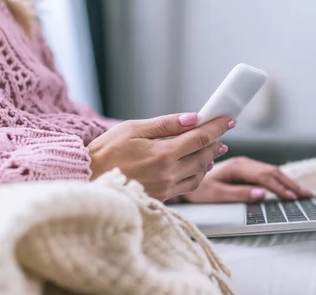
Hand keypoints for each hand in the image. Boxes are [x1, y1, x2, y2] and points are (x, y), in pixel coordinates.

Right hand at [88, 113, 233, 200]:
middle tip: (222, 131)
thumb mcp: (133, 128)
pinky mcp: (162, 197)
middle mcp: (168, 173)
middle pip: (204, 155)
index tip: (228, 119)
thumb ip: (166, 124)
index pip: (201, 137)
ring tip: (213, 148)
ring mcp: (166, 188)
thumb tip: (193, 118)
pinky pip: (189, 186)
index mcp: (163, 153)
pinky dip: (198, 173)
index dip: (218, 127)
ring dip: (210, 159)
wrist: (87, 179)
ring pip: (200, 173)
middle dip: (216, 141)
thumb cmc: (106, 151)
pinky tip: (198, 165)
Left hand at [181, 157, 311, 202]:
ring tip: (302, 193)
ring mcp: (245, 165)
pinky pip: (266, 174)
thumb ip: (239, 194)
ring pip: (271, 172)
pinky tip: (287, 188)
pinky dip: (280, 181)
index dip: (280, 187)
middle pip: (272, 172)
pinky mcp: (245, 170)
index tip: (293, 197)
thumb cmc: (198, 188)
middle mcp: (243, 163)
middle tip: (306, 196)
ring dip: (287, 182)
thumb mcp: (216, 194)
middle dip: (290, 184)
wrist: (185, 176)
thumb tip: (262, 195)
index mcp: (238, 167)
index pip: (265, 177)